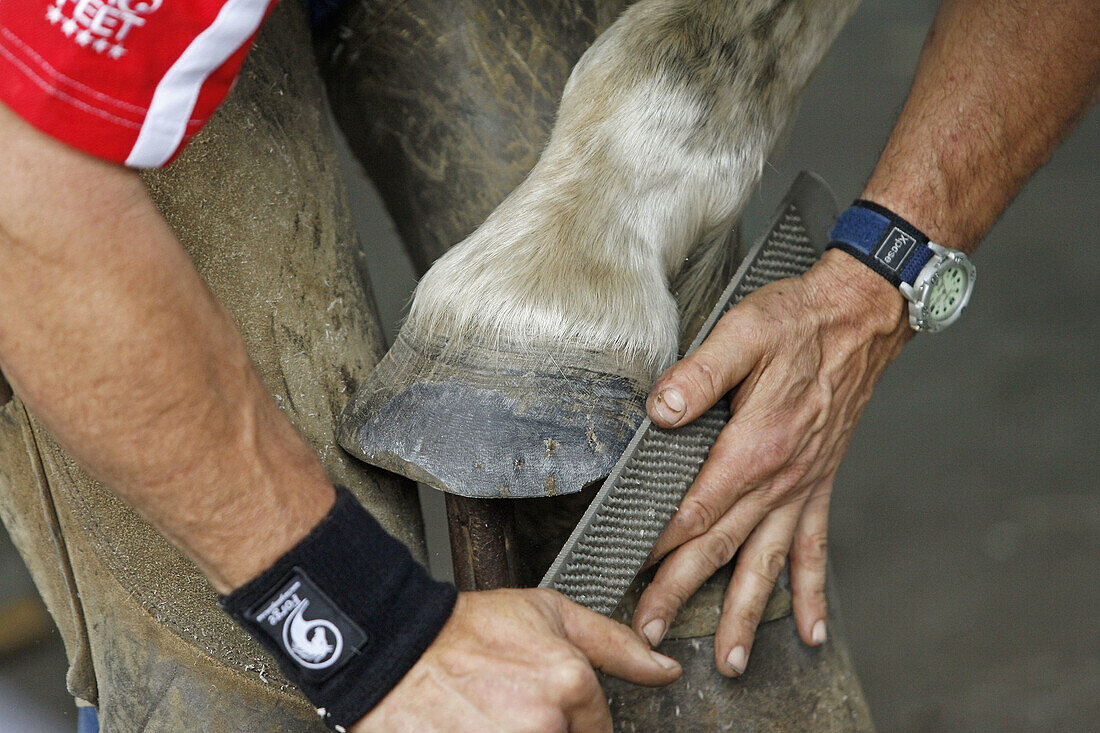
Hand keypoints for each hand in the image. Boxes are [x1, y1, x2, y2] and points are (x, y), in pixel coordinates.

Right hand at [355, 588, 680, 731]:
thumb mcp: (548, 614)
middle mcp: (544, 724)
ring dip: (513, 732)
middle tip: (504, 710)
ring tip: (486, 717)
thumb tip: (666, 669)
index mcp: (569, 683)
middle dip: (542, 731)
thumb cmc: (466, 631)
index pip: (598, 732)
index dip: (569, 722)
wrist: (393, 649)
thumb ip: (615, 644)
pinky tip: (472, 725)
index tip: (536, 708)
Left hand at [630, 249, 910, 675]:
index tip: (630, 573)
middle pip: (721, 549)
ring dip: (745, 614)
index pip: (696, 511)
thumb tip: (660, 410)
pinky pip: (815, 550)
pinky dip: (812, 592)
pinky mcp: (818, 486)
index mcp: (753, 446)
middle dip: (681, 594)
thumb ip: (698, 375)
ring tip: (731, 661)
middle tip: (649, 635)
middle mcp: (778, 479)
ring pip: (768, 564)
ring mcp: (801, 488)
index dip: (660, 545)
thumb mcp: (742, 332)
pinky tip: (812, 630)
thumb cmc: (798, 323)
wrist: (860, 320)